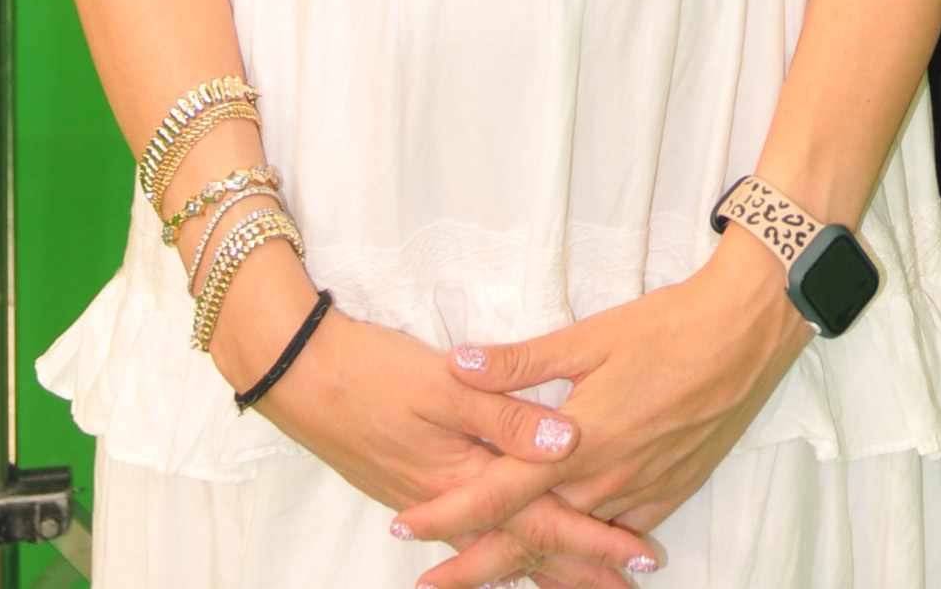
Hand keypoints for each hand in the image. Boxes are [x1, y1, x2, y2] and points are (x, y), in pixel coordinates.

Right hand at [212, 259, 649, 578]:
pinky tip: (514, 553)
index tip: (642, 558)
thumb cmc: (373, 372)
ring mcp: (428, 498)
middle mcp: (450, 503)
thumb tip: (567, 443)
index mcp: (466, 480)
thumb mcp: (445, 384)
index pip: (544, 522)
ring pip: (499, 544)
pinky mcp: (413, 485)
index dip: (594, 541)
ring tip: (584, 583)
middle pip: (525, 548)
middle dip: (577, 570)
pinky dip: (504, 548)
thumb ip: (509, 413)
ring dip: (544, 565)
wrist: (299, 374)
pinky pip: (472, 532)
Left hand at [399, 230, 811, 588]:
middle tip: (427, 586)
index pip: (495, 494)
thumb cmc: (667, 326)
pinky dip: (587, 557)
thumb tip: (459, 362)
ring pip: (572, 546)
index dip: (446, 517)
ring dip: (526, 565)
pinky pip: (617, 539)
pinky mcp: (671, 493)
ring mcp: (639, 494)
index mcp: (576, 443)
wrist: (746, 333)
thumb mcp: (589, 336)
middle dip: (472, 566)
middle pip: (526, 539)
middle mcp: (604, 481)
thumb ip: (520, 363)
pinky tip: (571, 564)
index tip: (402, 529)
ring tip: (484, 576)